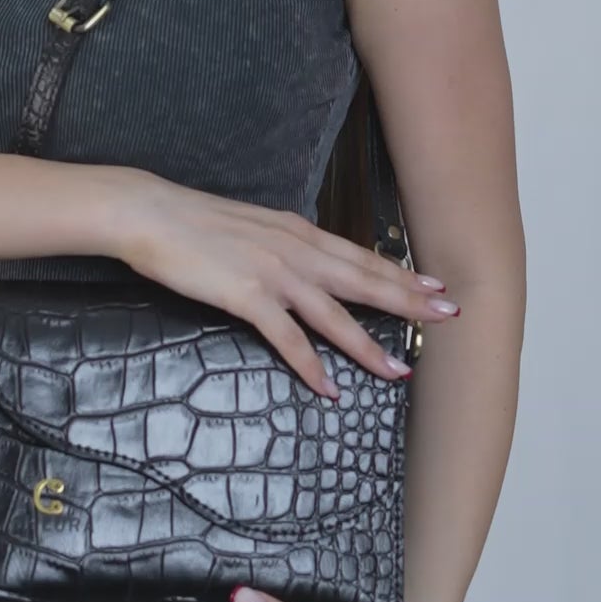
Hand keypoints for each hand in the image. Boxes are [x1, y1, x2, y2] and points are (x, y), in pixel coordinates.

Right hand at [114, 179, 459, 396]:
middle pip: (364, 281)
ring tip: (399, 370)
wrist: (152, 213)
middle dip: (409, 301)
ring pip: (335, 315)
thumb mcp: (253, 227)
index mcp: (298, 231)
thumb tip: (305, 264)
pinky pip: (288, 338)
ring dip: (368, 346)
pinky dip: (311, 365)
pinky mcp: (247, 295)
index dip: (400, 273)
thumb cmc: (195, 222)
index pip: (360, 256)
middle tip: (448, 316)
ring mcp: (273, 273)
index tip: (434, 285)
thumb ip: (283, 245)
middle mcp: (295, 250)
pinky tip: (329, 389)